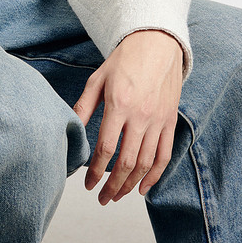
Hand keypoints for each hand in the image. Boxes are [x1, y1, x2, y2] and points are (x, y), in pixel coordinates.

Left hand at [72, 29, 182, 204]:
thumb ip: (84, 106)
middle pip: (127, 162)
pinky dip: (155, 176)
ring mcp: (158, 120)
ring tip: (118, 196)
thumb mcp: (98, 79)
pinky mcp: (170, 121)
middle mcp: (141, 116)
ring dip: (131, 185)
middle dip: (113, 185)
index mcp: (119, 104)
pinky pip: (165, 155)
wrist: (157, 44)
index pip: (106, 148)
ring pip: (146, 163)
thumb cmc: (124, 60)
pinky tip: (144, 188)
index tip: (87, 184)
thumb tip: (71, 128)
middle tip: (102, 198)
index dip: (95, 170)